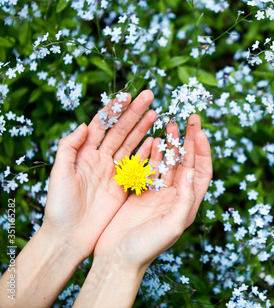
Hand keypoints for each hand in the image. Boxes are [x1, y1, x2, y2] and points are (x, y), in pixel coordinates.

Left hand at [40, 90, 157, 260]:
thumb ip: (69, 149)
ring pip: (130, 144)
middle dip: (134, 113)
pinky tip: (155, 141)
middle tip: (149, 96)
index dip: (114, 110)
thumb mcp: (59, 175)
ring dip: (142, 128)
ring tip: (156, 114)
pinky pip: (137, 165)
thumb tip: (85, 125)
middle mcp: (100, 159)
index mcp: (84, 154)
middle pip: (120, 130)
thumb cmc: (60, 207)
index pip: (101, 125)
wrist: (70, 237)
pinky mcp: (123, 185)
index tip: (127, 96)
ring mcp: (112, 171)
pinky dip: (146, 152)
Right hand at [93, 114, 211, 270]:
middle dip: (189, 140)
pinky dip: (152, 153)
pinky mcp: (140, 192)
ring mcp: (158, 193)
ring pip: (168, 161)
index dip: (203, 152)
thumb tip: (190, 170)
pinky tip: (153, 140)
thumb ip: (184, 198)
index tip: (199, 132)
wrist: (116, 258)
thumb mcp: (171, 224)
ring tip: (171, 124)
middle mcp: (176, 196)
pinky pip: (150, 167)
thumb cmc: (146, 247)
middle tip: (190, 118)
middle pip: (186, 162)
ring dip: (171, 143)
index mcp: (187, 204)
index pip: (200, 172)